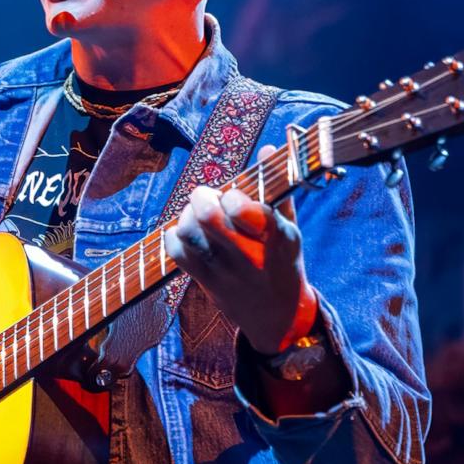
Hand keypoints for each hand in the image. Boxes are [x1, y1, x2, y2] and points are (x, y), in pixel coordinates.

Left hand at [164, 145, 317, 354]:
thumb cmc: (283, 262)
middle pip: (209, 218)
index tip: (232, 196)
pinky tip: (186, 232)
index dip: (232, 197)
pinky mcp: (206, 283)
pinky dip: (174, 235)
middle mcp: (250, 256)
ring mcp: (225, 272)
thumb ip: (277, 188)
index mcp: (276, 237)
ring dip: (187, 215)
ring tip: (196, 213)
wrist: (277, 317)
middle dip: (203, 197)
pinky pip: (177, 253)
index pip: (245, 210)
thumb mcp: (290, 228)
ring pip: (190, 234)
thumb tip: (268, 147)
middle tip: (206, 196)